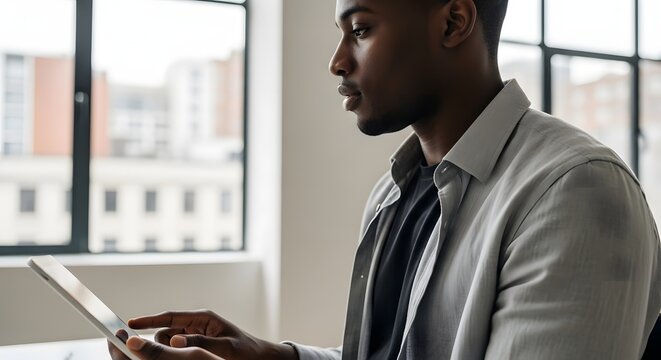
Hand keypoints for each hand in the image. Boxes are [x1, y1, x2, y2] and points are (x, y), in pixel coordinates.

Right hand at [124, 310, 296, 359]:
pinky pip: (177, 349)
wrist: (259, 358)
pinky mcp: (196, 346)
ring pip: (168, 342)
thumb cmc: (245, 351)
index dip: (148, 320)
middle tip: (148, 353)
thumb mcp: (224, 347)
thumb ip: (200, 343)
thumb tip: (176, 341)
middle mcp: (196, 324)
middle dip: (158, 342)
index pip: (170, 317)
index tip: (130, 323)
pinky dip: (172, 355)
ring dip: (166, 351)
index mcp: (203, 318)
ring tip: (172, 358)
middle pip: (165, 332)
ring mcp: (195, 335)